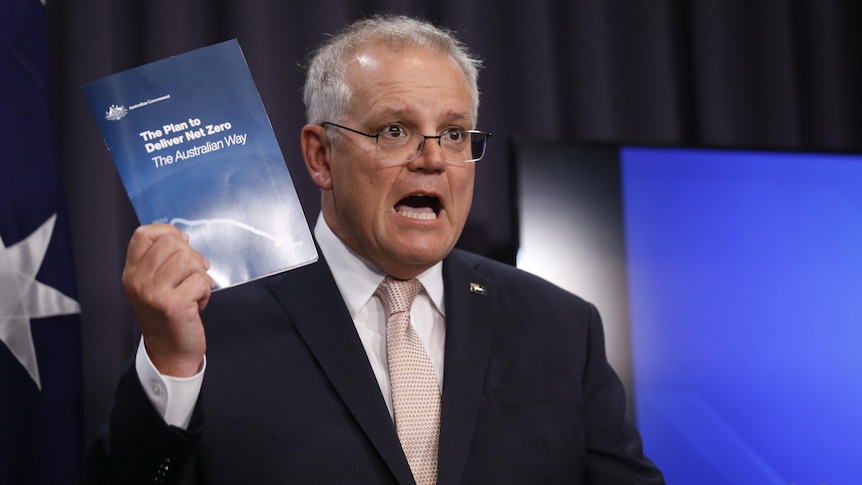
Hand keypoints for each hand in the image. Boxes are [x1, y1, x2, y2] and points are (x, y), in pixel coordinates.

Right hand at [122, 224, 214, 376]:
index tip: (183, 245)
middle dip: (192, 257)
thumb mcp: (155, 285)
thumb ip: (163, 261)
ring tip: (193, 293)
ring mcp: (153, 292)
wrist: (169, 353)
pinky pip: (200, 280)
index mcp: (132, 272)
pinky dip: (205, 291)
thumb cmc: (167, 316)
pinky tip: (197, 304)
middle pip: (172, 242)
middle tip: (192, 277)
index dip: (169, 233)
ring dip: (199, 275)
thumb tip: (184, 239)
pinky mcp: (172, 304)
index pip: (144, 234)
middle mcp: (137, 280)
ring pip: (188, 259)